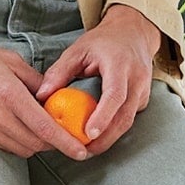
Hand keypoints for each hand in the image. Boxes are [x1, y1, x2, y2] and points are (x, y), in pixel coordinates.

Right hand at [0, 32, 93, 159]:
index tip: (81, 150)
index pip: (44, 128)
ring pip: (21, 149)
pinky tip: (22, 129)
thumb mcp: (8, 60)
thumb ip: (34, 81)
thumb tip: (52, 97)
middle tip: (65, 135)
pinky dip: (19, 142)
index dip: (66, 143)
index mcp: (8, 95)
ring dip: (37, 144)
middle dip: (54, 144)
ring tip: (44, 131)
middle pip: (36, 144)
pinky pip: (5, 146)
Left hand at [35, 4, 160, 157]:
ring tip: (88, 149)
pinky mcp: (143, 99)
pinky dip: (114, 130)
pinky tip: (98, 137)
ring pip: (128, 122)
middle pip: (124, 116)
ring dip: (110, 138)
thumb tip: (41, 96)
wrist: (134, 33)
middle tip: (84, 151)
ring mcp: (143, 90)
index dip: (103, 116)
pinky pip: (129, 119)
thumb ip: (59, 72)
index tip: (89, 134)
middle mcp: (136, 79)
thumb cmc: (103, 42)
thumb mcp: (78, 50)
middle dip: (106, 138)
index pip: (115, 95)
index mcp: (119, 64)